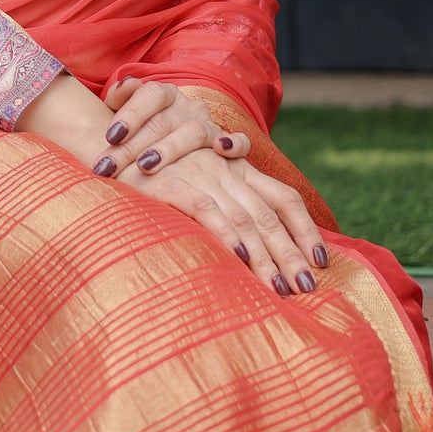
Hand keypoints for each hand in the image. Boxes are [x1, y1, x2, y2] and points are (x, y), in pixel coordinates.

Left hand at [95, 78, 251, 181]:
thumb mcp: (123, 112)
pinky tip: (220, 150)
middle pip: (162, 121)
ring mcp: (209, 124)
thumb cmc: (138, 132)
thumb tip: (124, 85)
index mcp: (165, 94)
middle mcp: (188, 106)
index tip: (110, 137)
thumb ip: (119, 97)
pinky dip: (235, 144)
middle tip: (110, 166)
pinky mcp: (228, 145)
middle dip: (132, 146)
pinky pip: (241, 143)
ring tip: (144, 166)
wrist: (168, 147)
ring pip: (194, 133)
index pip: (152, 94)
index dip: (130, 114)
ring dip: (169, 149)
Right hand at [125, 146, 328, 295]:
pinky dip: (226, 235)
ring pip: (246, 219)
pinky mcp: (172, 184)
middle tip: (308, 289)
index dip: (306, 229)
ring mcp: (201, 176)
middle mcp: (225, 171)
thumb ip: (224, 205)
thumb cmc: (150, 168)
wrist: (108, 141)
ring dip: (267, 257)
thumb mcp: (196, 180)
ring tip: (282, 289)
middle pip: (270, 216)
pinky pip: (207, 210)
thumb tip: (252, 248)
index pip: (284, 198)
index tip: (324, 261)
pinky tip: (241, 259)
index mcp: (236, 169)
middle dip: (292, 254)